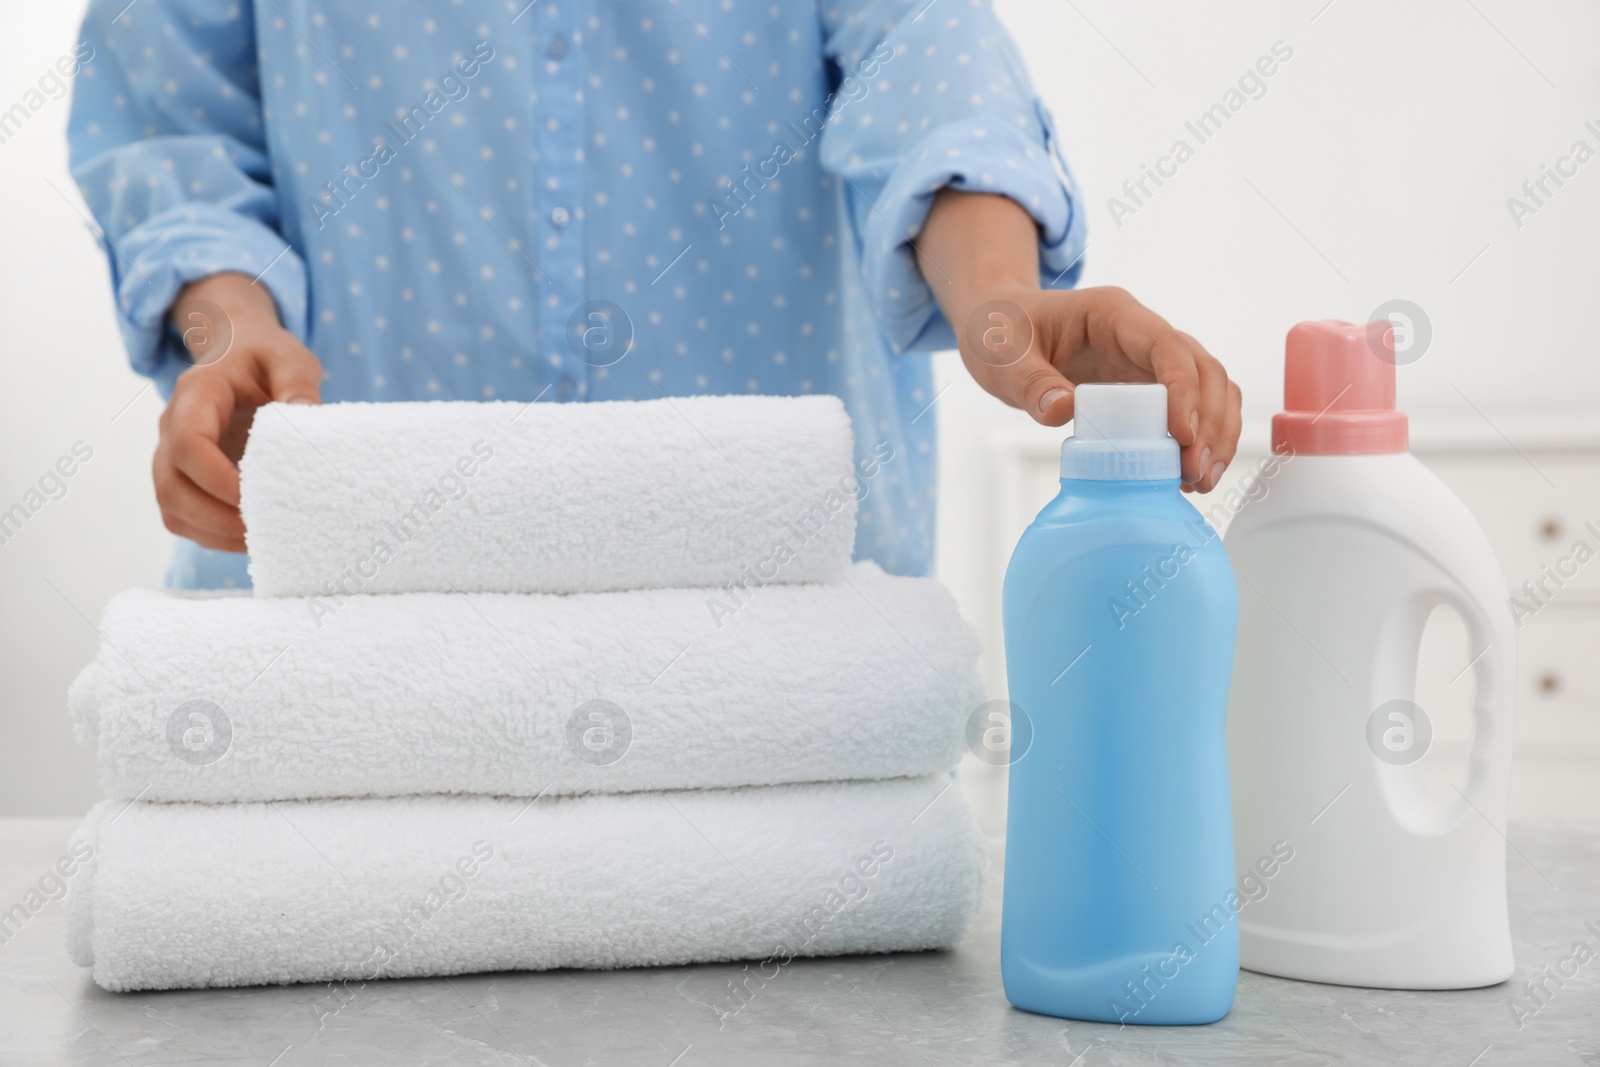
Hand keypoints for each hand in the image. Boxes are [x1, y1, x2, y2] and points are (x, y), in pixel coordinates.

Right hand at [154, 273, 321, 551]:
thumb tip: (303, 418)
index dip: (217, 479)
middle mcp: (172, 427)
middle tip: (266, 529)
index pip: (188, 444)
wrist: (238, 354)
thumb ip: (298, 384)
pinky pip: (183, 518)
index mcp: (196, 394)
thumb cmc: (265, 358)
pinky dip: (213, 536)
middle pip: (171, 485)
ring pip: (172, 508)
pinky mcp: (182, 478)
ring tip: (264, 538)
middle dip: (215, 517)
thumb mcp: (290, 358)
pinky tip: (252, 537)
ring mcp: (171, 456)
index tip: (257, 497)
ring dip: (214, 532)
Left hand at [916, 191, 1241, 492]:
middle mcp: (1142, 333)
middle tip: (1195, 472)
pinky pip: (1191, 408)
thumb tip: (1063, 412)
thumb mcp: (1003, 357)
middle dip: (1209, 421)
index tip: (1184, 436)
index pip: (1167, 346)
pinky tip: (1187, 476)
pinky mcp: (1147, 387)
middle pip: (1202, 369)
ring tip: (1200, 481)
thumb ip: (1031, 384)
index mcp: (1113, 314)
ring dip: (1215, 433)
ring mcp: (1148, 360)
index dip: (1184, 390)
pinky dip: (1200, 439)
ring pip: (1208, 388)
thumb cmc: (1001, 333)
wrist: (999, 329)